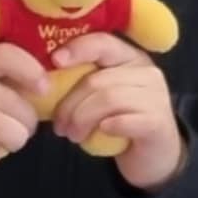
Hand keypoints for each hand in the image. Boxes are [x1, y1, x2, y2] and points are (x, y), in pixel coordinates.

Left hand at [49, 34, 183, 188]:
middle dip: (69, 105)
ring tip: (73, 135)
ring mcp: (156, 95)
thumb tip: (39, 80)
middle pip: (96, 80)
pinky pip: (126, 120)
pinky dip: (107, 127)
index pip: (102, 43)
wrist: (151, 155)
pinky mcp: (158, 121)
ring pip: (109, 99)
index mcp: (128, 58)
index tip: (55, 61)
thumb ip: (78, 83)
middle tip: (59, 126)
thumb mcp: (97, 97)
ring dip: (82, 119)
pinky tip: (101, 132)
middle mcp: (146, 72)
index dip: (77, 49)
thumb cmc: (116, 121)